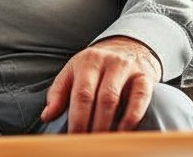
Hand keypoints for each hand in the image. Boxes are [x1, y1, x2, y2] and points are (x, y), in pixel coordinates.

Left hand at [40, 36, 162, 132]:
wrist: (127, 48)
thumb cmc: (96, 65)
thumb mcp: (74, 72)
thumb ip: (59, 93)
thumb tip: (47, 115)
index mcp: (86, 62)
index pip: (81, 94)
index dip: (78, 119)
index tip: (74, 137)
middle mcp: (107, 62)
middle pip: (100, 98)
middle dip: (93, 125)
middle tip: (89, 143)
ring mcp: (127, 69)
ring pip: (117, 99)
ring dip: (109, 125)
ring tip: (103, 141)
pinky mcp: (145, 78)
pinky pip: (140, 99)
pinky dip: (131, 118)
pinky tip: (123, 132)